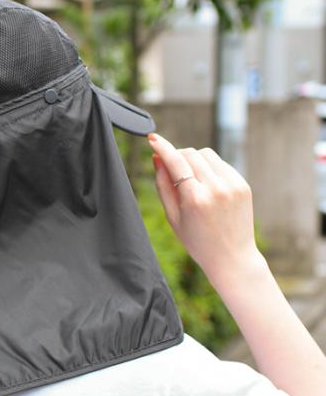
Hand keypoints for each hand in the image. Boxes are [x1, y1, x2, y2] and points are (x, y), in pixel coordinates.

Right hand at [147, 132, 260, 282]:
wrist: (232, 257)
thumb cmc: (197, 241)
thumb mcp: (173, 217)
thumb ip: (163, 186)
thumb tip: (158, 159)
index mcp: (195, 199)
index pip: (176, 162)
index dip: (162, 147)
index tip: (152, 138)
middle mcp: (216, 188)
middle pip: (191, 154)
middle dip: (177, 155)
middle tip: (170, 168)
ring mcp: (232, 185)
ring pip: (206, 154)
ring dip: (193, 159)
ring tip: (190, 178)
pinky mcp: (242, 185)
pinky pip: (220, 164)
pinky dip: (209, 167)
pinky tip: (206, 185)